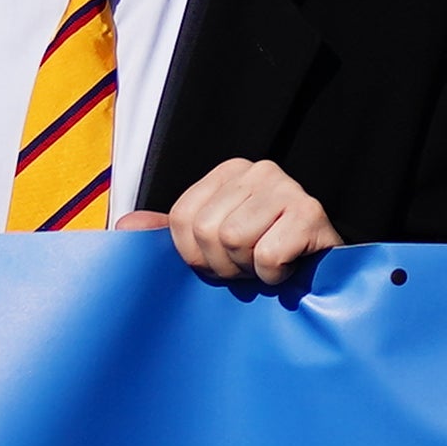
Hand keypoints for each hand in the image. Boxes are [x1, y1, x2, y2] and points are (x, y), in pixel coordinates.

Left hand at [129, 156, 337, 290]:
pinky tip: (289, 266)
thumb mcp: (210, 242)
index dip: (196, 255)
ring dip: (250, 269)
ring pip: (235, 241)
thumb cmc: (263, 254)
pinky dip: (274, 275)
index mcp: (228, 172)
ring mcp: (287, 187)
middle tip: (249, 265)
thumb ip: (169, 232)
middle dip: (225, 264)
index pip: (182, 218)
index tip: (223, 260)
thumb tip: (125, 226)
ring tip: (267, 265)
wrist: (321, 270)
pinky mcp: (311, 213)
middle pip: (207, 231)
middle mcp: (257, 170)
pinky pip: (268, 256)